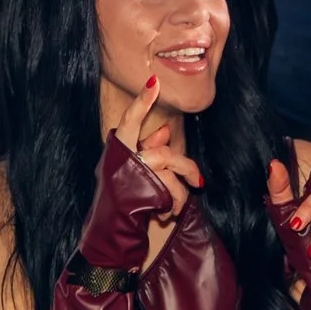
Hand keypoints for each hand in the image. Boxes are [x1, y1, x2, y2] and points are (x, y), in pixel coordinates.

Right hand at [111, 76, 200, 217]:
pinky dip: (171, 206)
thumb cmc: (123, 195)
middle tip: (198, 182)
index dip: (141, 101)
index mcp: (118, 149)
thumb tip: (164, 131)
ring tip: (171, 209)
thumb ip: (148, 149)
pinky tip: (163, 215)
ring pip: (170, 177)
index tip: (154, 81)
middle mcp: (122, 160)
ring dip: (177, 195)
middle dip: (186, 169)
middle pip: (165, 154)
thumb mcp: (133, 170)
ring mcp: (132, 177)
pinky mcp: (141, 195)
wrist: (112, 229)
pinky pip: (169, 195)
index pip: (129, 120)